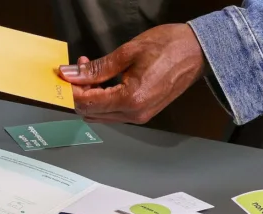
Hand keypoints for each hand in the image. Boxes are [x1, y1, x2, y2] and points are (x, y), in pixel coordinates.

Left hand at [58, 24, 204, 123]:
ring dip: (90, 96)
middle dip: (79, 93)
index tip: (64, 76)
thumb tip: (72, 74)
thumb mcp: (127, 52)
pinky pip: (113, 112)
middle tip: (77, 70)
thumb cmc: (170, 47)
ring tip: (90, 71)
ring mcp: (140, 116)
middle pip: (91, 113)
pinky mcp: (143, 113)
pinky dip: (103, 98)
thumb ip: (96, 68)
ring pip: (100, 114)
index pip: (87, 103)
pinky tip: (102, 80)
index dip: (71, 90)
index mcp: (131, 99)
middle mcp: (135, 113)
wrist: (197, 52)